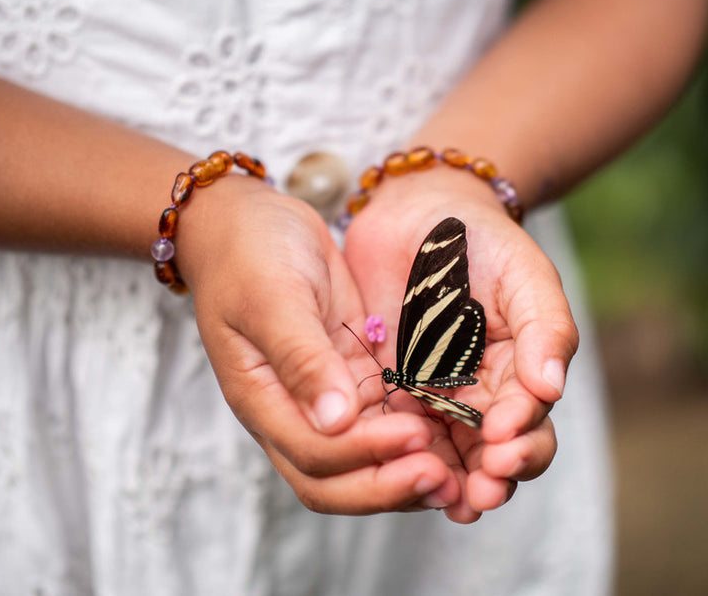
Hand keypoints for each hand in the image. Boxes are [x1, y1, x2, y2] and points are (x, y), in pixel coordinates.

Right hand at [174, 175, 460, 513]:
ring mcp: (326, 397)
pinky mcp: (354, 375)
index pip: (314, 456)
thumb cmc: (250, 253)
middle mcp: (294, 411)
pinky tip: (452, 433)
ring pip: (366, 458)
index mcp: (263, 399)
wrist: (253, 221)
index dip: (365, 457)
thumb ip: (302, 359)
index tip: (415, 435)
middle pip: (338, 479)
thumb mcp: (273, 298)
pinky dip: (414, 435)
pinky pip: (385, 418)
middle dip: (390, 486)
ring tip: (457, 476)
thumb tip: (334, 422)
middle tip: (446, 481)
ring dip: (407, 471)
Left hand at [344, 166, 578, 522]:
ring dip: (453, 483)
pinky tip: (402, 474)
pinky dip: (405, 458)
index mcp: (520, 369)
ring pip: (449, 455)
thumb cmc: (481, 238)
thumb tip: (552, 388)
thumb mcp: (524, 272)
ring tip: (451, 500)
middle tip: (483, 491)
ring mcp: (434, 394)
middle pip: (495, 453)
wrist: (415, 210)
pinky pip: (398, 433)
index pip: (531, 420)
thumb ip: (545, 326)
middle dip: (494, 477)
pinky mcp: (390, 387)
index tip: (504, 441)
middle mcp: (480, 393)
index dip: (523, 439)